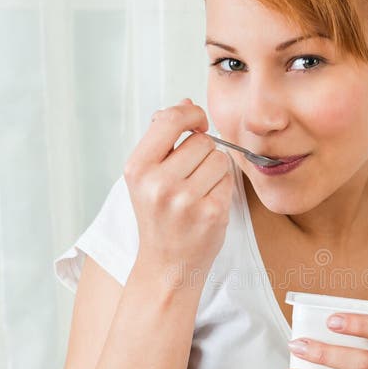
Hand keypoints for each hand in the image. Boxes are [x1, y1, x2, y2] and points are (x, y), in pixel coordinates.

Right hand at [124, 99, 233, 277]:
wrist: (166, 265)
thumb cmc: (159, 217)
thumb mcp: (148, 176)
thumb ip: (164, 137)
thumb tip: (186, 104)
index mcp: (138, 168)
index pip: (171, 119)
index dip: (191, 116)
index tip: (197, 124)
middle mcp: (159, 183)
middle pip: (202, 141)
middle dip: (203, 152)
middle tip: (191, 176)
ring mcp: (186, 200)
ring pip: (219, 158)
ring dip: (215, 170)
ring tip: (199, 191)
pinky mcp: (211, 213)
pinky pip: (229, 180)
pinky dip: (223, 188)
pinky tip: (208, 204)